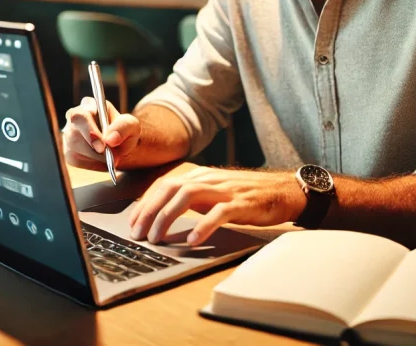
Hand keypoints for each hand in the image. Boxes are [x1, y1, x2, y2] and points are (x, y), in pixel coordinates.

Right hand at [62, 97, 140, 169]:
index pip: (80, 116)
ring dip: (96, 158)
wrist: (121, 145)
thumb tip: (109, 139)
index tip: (103, 146)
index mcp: (88, 105)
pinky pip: (76, 161)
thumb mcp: (131, 125)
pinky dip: (92, 164)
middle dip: (93, 150)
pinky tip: (102, 160)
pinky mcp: (69, 152)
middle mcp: (73, 118)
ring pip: (73, 150)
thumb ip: (123, 128)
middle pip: (74, 136)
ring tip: (111, 156)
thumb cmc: (124, 131)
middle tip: (112, 156)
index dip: (88, 131)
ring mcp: (68, 135)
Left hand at [128, 167, 305, 246]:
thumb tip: (165, 214)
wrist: (283, 191)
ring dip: (168, 217)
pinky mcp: (241, 203)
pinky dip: (202, 226)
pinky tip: (192, 240)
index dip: (145, 203)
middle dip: (149, 211)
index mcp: (201, 176)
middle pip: (171, 189)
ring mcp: (225, 190)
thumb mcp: (215, 193)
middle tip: (138, 233)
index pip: (165, 185)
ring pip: (188, 196)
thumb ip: (193, 199)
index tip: (132, 222)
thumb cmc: (247, 195)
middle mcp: (209, 179)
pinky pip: (218, 213)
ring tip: (157, 238)